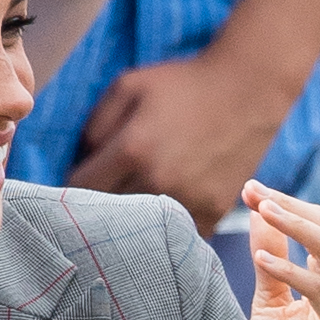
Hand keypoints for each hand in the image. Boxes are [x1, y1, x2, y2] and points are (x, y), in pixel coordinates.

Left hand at [71, 52, 291, 230]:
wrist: (248, 91)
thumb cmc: (183, 85)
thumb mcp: (128, 86)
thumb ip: (94, 125)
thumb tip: (79, 162)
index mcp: (132, 150)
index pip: (79, 188)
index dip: (71, 184)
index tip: (79, 179)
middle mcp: (158, 182)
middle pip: (107, 215)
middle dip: (99, 205)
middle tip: (103, 194)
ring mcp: (188, 201)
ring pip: (141, 230)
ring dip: (134, 220)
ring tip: (134, 203)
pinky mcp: (212, 212)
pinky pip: (176, 235)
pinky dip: (168, 227)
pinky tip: (167, 208)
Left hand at [238, 179, 319, 319]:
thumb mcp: (269, 306)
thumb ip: (271, 264)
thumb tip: (263, 214)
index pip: (316, 229)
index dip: (285, 205)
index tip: (249, 188)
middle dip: (291, 207)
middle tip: (254, 191)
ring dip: (297, 227)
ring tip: (262, 209)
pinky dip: (291, 271)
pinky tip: (262, 258)